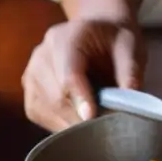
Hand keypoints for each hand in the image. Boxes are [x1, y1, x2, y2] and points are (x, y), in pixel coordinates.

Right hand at [22, 18, 145, 131]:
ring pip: (45, 109)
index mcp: (68, 38)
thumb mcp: (131, 48)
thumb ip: (130, 72)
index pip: (69, 74)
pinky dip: (58, 123)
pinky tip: (77, 122)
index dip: (81, 98)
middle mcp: (43, 53)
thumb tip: (131, 103)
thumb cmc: (115, 40)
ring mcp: (32, 71)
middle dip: (79, 118)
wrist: (97, 31)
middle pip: (55, 96)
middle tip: (104, 129)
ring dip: (69, 123)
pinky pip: (38, 114)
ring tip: (94, 126)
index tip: (92, 118)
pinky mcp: (30, 89)